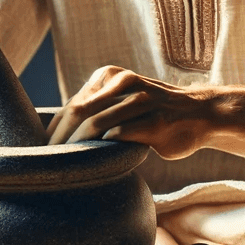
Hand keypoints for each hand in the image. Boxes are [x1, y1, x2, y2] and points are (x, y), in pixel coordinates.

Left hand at [47, 66, 218, 159]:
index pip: (72, 105)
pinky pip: (119, 134)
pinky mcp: (154, 121)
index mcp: (111, 76)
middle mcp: (123, 83)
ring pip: (94, 123)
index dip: (54, 130)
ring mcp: (140, 100)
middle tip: (47, 164)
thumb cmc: (156, 113)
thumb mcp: (125, 100)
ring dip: (75, 147)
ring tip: (64, 168)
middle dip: (59, 140)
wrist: (201, 113)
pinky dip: (100, 150)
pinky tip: (92, 166)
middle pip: (78, 112)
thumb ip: (100, 109)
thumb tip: (61, 134)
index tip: (43, 153)